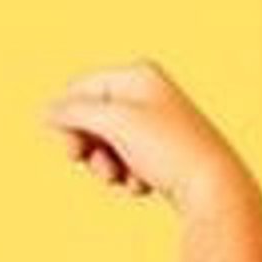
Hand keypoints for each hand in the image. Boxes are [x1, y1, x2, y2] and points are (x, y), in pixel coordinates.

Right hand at [43, 59, 254, 214]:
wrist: (213, 187)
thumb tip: (47, 110)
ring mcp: (156, 124)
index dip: (67, 120)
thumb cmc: (168, 149)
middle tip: (90, 167)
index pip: (81, 89)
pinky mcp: (162, 152)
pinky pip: (127, 162)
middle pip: (91, 117)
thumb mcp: (115, 124)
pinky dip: (128, 176)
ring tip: (123, 179)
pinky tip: (143, 186)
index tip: (70, 150)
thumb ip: (75, 113)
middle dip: (88, 146)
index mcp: (138, 74)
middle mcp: (148, 93)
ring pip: (107, 144)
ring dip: (106, 166)